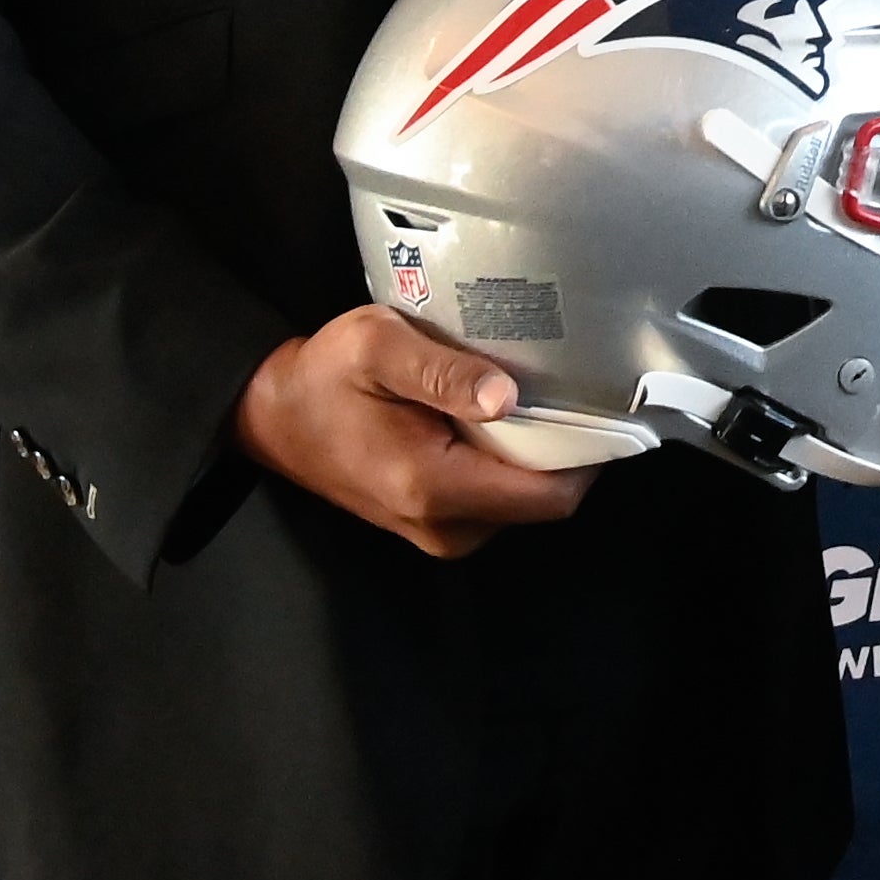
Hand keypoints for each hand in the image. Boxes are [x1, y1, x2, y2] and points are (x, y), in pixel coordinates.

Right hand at [234, 305, 598, 559]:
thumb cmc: (325, 376)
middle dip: (565, 451)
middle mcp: (442, 525)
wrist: (272, 416)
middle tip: (571, 389)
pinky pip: (496, 501)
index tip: (607, 408)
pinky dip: (508, 465)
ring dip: (536, 458)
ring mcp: (437, 532)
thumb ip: (443, 371)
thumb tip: (508, 396)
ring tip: (535, 398)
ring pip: (522, 503)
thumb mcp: (377, 347)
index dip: (588, 457)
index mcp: (433, 485)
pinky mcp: (433, 525)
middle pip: (542, 501)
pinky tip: (500, 421)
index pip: (546, 496)